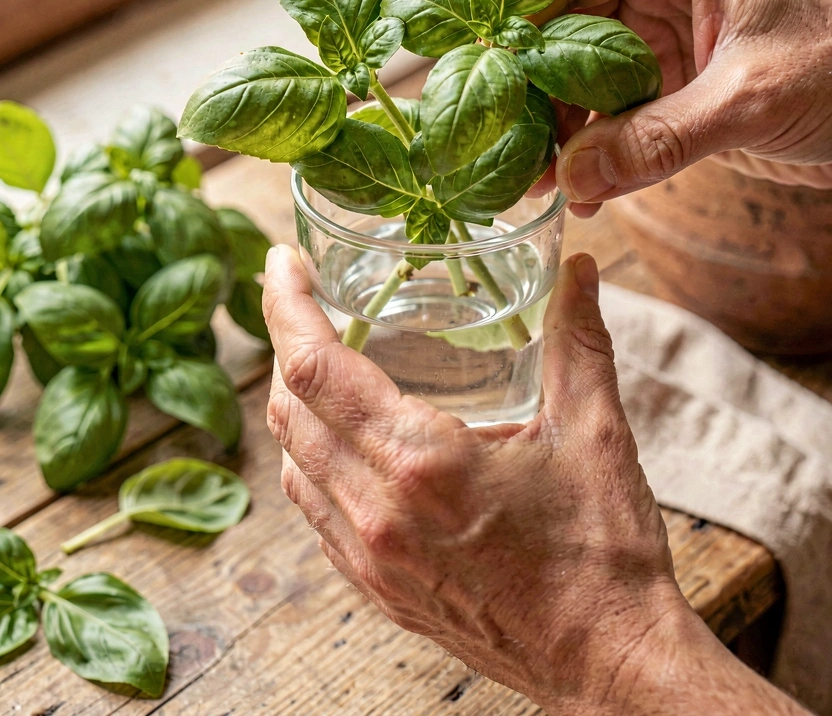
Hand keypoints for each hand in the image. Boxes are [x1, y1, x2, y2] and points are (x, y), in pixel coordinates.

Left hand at [264, 244, 804, 713]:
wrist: (606, 664)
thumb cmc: (602, 554)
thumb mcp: (594, 433)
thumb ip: (578, 338)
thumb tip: (582, 269)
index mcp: (421, 463)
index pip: (316, 369)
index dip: (287, 307)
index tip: (283, 262)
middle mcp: (377, 511)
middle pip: (289, 408)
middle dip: (284, 339)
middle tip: (300, 295)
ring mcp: (369, 556)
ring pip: (291, 460)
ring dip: (292, 399)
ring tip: (316, 354)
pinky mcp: (375, 587)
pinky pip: (312, 509)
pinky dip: (307, 457)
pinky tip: (335, 438)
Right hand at [529, 0, 831, 214]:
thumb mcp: (749, 102)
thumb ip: (658, 139)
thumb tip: (571, 177)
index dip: (521, 21)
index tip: (486, 79)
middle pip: (557, 29)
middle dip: (530, 93)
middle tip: (504, 149)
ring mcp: (648, 33)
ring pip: (570, 78)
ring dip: (552, 133)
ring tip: (532, 186)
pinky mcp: (654, 81)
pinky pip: (600, 114)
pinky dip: (587, 153)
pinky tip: (578, 193)